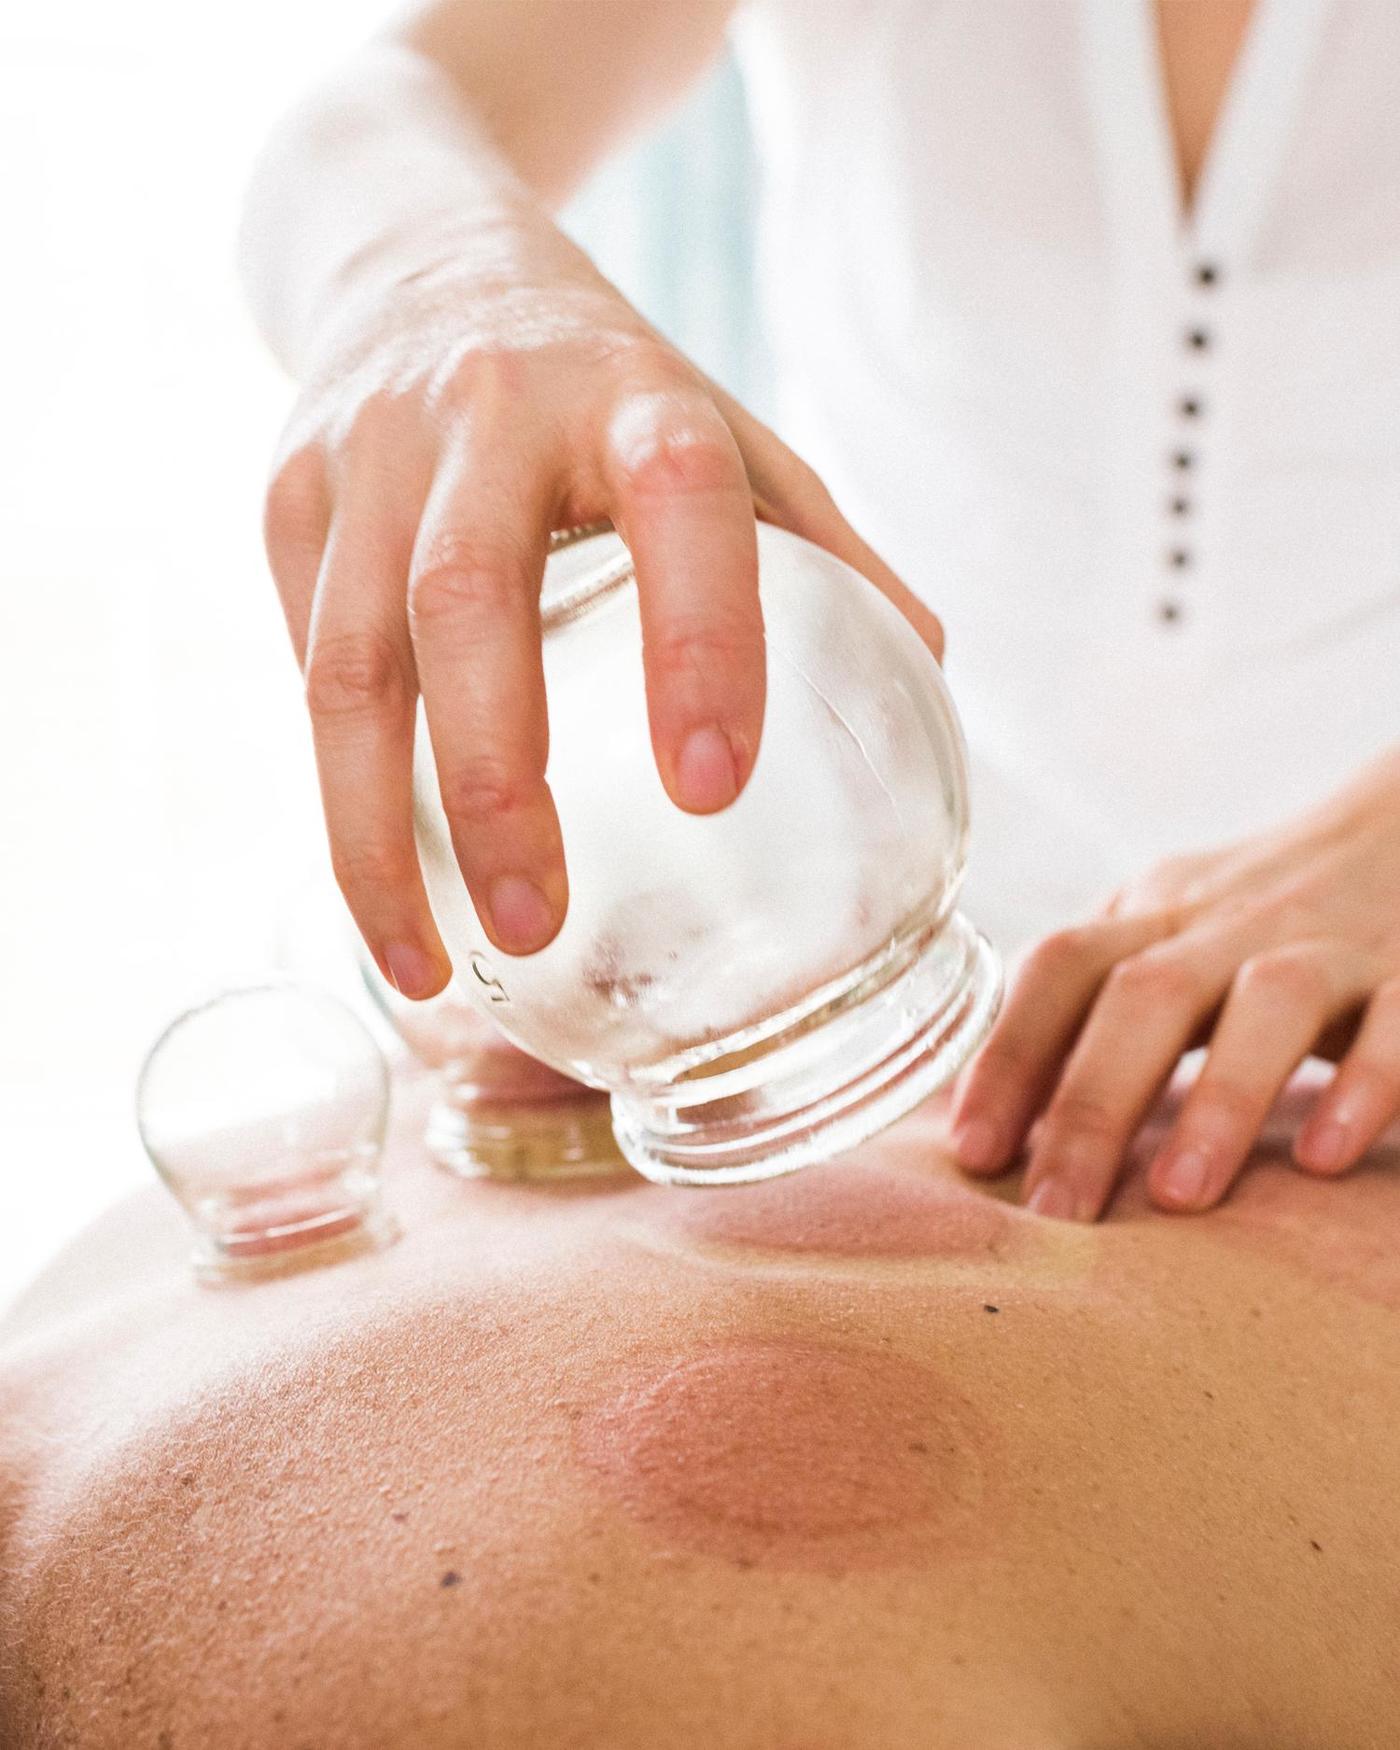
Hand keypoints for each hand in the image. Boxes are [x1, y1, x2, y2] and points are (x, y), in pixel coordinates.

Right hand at [263, 223, 939, 995]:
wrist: (411, 256)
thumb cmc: (599, 383)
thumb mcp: (719, 426)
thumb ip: (816, 543)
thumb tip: (926, 674)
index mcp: (630, 391)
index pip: (678, 499)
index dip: (697, 637)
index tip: (710, 786)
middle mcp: (487, 413)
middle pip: (465, 603)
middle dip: (495, 781)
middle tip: (538, 927)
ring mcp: (366, 455)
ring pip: (345, 662)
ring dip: (376, 834)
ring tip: (423, 967)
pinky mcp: (286, 498)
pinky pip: (301, 667)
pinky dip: (338, 797)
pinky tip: (385, 896)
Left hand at [948, 748, 1399, 1218]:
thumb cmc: (1260, 916)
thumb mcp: (1167, 935)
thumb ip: (1092, 1004)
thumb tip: (981, 1116)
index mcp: (1157, 917)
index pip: (1062, 966)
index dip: (1008, 1052)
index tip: (971, 1151)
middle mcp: (1233, 923)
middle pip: (1146, 993)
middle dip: (1092, 1104)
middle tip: (1057, 1210)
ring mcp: (1330, 943)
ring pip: (1269, 1001)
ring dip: (1219, 1098)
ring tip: (1178, 1197)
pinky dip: (1365, 1085)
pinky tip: (1325, 1155)